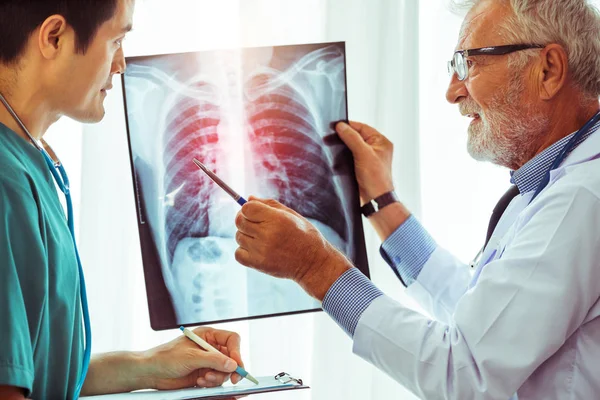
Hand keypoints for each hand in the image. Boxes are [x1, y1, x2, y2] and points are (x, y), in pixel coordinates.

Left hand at [142, 326, 244, 389]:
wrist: (151, 372)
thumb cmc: (166, 357)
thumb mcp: (191, 357)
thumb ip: (213, 360)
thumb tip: (233, 365)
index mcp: (208, 335)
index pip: (231, 340)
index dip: (237, 352)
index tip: (237, 365)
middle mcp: (210, 347)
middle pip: (231, 357)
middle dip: (230, 369)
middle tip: (233, 379)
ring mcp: (207, 362)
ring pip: (225, 371)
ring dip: (218, 377)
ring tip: (204, 379)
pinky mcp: (204, 374)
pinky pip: (216, 380)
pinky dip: (211, 383)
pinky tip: (199, 381)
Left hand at [234, 197, 351, 299]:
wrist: (313, 263)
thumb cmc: (304, 235)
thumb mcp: (291, 215)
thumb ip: (269, 205)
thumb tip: (249, 198)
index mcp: (277, 219)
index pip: (246, 208)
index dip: (247, 209)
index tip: (253, 212)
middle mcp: (267, 234)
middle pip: (239, 221)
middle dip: (244, 220)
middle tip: (254, 224)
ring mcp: (261, 250)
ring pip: (239, 237)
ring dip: (246, 236)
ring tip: (261, 238)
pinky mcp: (258, 264)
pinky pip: (238, 254)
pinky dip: (244, 251)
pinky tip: (256, 250)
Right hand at [336, 121, 394, 203]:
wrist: (375, 200)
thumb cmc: (376, 178)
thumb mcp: (363, 154)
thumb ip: (352, 138)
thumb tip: (341, 126)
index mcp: (381, 142)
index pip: (362, 127)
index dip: (349, 126)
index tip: (335, 125)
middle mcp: (376, 148)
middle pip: (356, 136)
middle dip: (345, 137)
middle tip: (332, 136)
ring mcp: (369, 158)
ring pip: (352, 146)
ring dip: (343, 147)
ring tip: (334, 147)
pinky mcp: (362, 167)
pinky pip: (351, 156)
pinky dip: (344, 157)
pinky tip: (337, 158)